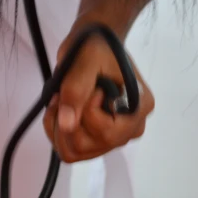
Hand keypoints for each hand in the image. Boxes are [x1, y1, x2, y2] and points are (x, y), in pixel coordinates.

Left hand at [42, 22, 154, 162]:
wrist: (96, 45)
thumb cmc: (96, 46)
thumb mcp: (85, 60)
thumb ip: (76, 90)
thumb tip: (67, 125)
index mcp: (139, 107)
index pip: (107, 132)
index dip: (85, 112)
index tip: (86, 86)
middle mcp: (132, 128)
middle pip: (90, 146)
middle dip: (67, 120)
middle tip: (64, 94)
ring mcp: (116, 138)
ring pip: (77, 152)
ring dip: (59, 128)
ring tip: (61, 101)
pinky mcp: (99, 141)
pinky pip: (72, 152)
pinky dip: (58, 134)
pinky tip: (60, 112)